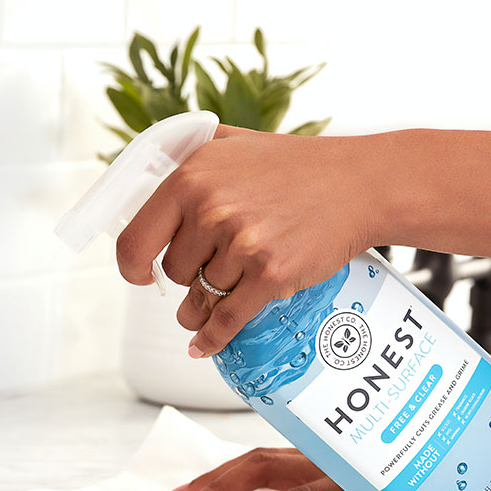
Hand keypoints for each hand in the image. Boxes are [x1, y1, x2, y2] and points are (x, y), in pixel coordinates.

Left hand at [115, 126, 377, 356]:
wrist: (358, 185)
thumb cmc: (296, 165)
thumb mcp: (232, 143)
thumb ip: (188, 155)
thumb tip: (148, 170)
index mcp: (192, 177)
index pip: (136, 240)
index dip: (132, 266)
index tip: (141, 275)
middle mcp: (211, 210)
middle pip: (173, 272)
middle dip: (188, 274)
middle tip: (214, 264)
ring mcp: (242, 245)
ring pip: (201, 296)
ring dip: (204, 304)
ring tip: (220, 296)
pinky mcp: (271, 275)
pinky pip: (227, 319)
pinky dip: (212, 338)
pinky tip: (201, 347)